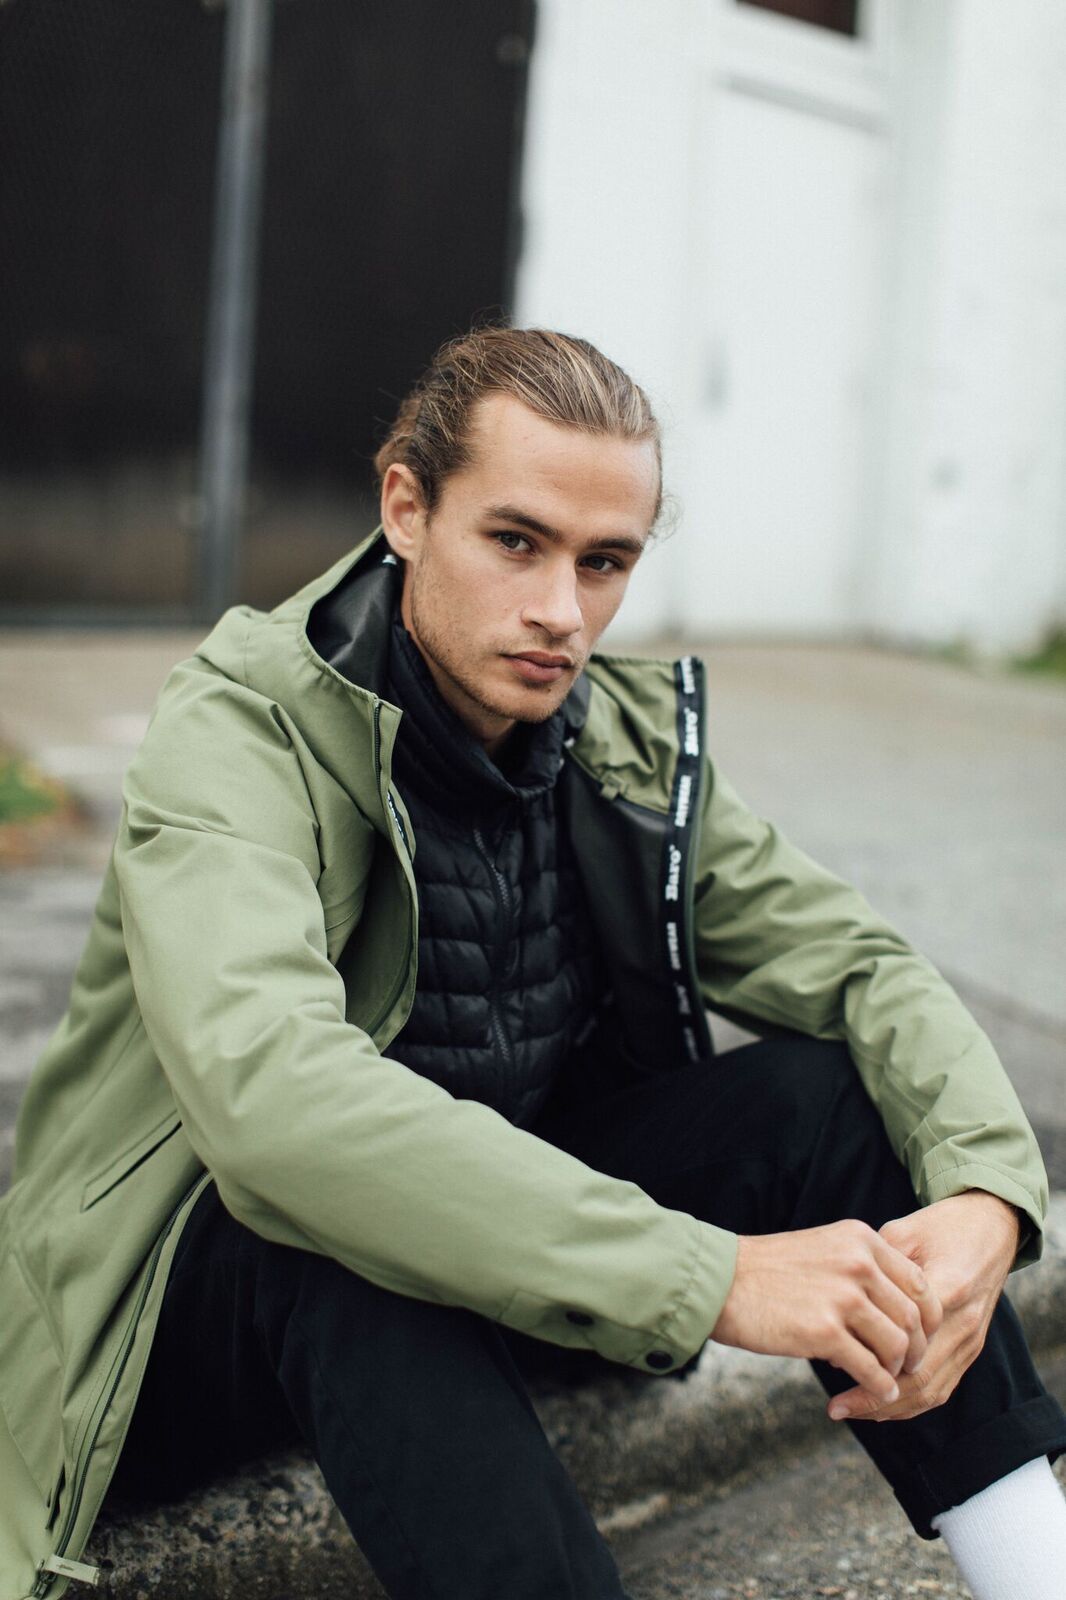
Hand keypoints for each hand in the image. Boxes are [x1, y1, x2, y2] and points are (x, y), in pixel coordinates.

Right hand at [711, 1219, 941, 1402]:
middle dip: (916, 1347)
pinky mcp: (825, 1333)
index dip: (928, 1315)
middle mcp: (858, 1264)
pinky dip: (879, 1386)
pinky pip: (871, 1369)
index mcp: (861, 1240)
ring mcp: (843, 1298)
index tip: (923, 1335)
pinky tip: (875, 1390)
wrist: (721, 1281)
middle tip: (908, 1363)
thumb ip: (860, 1266)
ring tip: (887, 1378)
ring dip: (897, 1369)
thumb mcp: (824, 1248)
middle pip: (913, 1316)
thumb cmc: (767, 1269)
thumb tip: (893, 1304)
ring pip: (896, 1345)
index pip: (919, 1282)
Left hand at [826, 1191, 1020, 1423]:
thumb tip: (841, 1313)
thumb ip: (876, 1271)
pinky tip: (878, 1404)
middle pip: (919, 1376)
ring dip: (890, 1407)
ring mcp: (972, 1340)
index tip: (829, 1357)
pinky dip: (910, 1402)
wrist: (991, 1227)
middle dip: (875, 1397)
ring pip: (932, 1390)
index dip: (866, 1352)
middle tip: (835, 1406)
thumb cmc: (941, 1226)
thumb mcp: (903, 1233)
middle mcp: (965, 1321)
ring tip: (850, 1410)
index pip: (904, 1335)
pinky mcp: (972, 1348)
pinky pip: (942, 1386)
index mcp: (948, 1286)